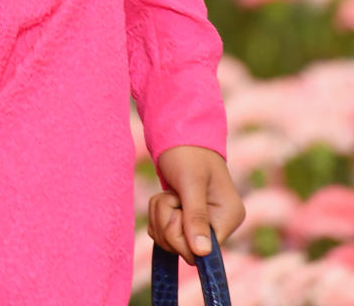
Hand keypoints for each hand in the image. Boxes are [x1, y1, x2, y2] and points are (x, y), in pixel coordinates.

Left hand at [149, 145, 245, 266]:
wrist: (179, 134)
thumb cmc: (188, 152)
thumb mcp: (191, 181)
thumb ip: (196, 215)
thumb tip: (202, 253)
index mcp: (229, 217)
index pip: (205, 252)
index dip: (183, 235)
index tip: (178, 209)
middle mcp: (219, 225)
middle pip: (184, 249)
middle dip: (168, 222)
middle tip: (171, 196)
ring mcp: (202, 224)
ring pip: (170, 242)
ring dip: (160, 216)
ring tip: (170, 192)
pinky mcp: (186, 222)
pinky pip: (163, 234)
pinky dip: (157, 216)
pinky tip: (166, 197)